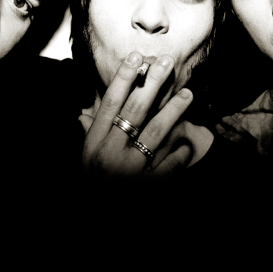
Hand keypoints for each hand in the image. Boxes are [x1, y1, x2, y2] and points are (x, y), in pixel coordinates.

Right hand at [79, 51, 193, 177]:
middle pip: (135, 111)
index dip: (124, 79)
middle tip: (168, 62)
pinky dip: (179, 155)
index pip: (110, 104)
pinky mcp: (146, 187)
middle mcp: (109, 154)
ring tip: (188, 93)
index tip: (137, 57)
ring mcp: (128, 171)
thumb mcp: (85, 159)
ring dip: (173, 111)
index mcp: (94, 144)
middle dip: (152, 84)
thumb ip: (88, 135)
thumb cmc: (92, 184)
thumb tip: (84, 115)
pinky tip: (188, 143)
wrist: (97, 214)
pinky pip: (167, 167)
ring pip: (155, 133)